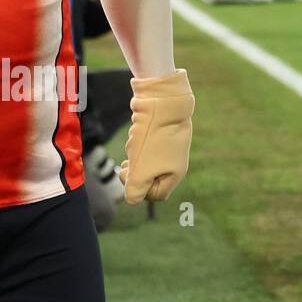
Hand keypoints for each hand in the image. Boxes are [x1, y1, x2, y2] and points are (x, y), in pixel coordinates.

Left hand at [119, 68, 194, 203]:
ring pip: (145, 160)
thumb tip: (131, 199)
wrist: (162, 102)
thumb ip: (135, 189)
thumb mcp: (141, 169)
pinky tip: (136, 133)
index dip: (140, 191)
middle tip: (126, 165)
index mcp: (175, 174)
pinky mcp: (161, 133)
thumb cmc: (153, 139)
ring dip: (134, 155)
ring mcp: (169, 146)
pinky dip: (137, 142)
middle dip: (135, 172)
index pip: (156, 195)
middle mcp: (175, 162)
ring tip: (133, 145)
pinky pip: (145, 144)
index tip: (130, 177)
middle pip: (149, 177)